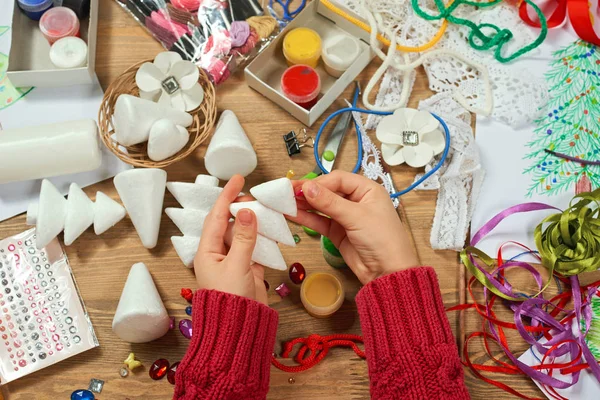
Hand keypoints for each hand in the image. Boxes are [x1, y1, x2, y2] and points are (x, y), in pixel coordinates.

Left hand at [194, 175, 267, 304]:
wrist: (239, 329)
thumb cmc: (231, 300)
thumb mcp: (237, 266)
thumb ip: (244, 238)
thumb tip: (246, 211)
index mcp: (207, 251)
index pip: (216, 217)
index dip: (226, 196)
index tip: (238, 179)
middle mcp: (218, 254)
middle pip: (228, 224)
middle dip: (240, 208)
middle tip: (255, 196)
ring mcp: (233, 261)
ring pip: (243, 234)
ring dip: (253, 223)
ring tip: (265, 210)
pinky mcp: (247, 269)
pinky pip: (254, 247)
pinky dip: (262, 238)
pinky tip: (271, 230)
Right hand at [288, 171, 418, 284]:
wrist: (388, 273)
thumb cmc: (382, 240)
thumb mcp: (356, 217)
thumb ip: (329, 202)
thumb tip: (307, 187)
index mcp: (367, 190)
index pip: (338, 179)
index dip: (319, 182)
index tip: (301, 188)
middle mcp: (356, 200)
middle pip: (327, 190)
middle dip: (308, 191)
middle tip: (286, 192)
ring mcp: (345, 217)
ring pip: (321, 206)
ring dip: (303, 204)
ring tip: (283, 202)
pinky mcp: (337, 232)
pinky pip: (319, 221)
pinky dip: (306, 218)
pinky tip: (291, 214)